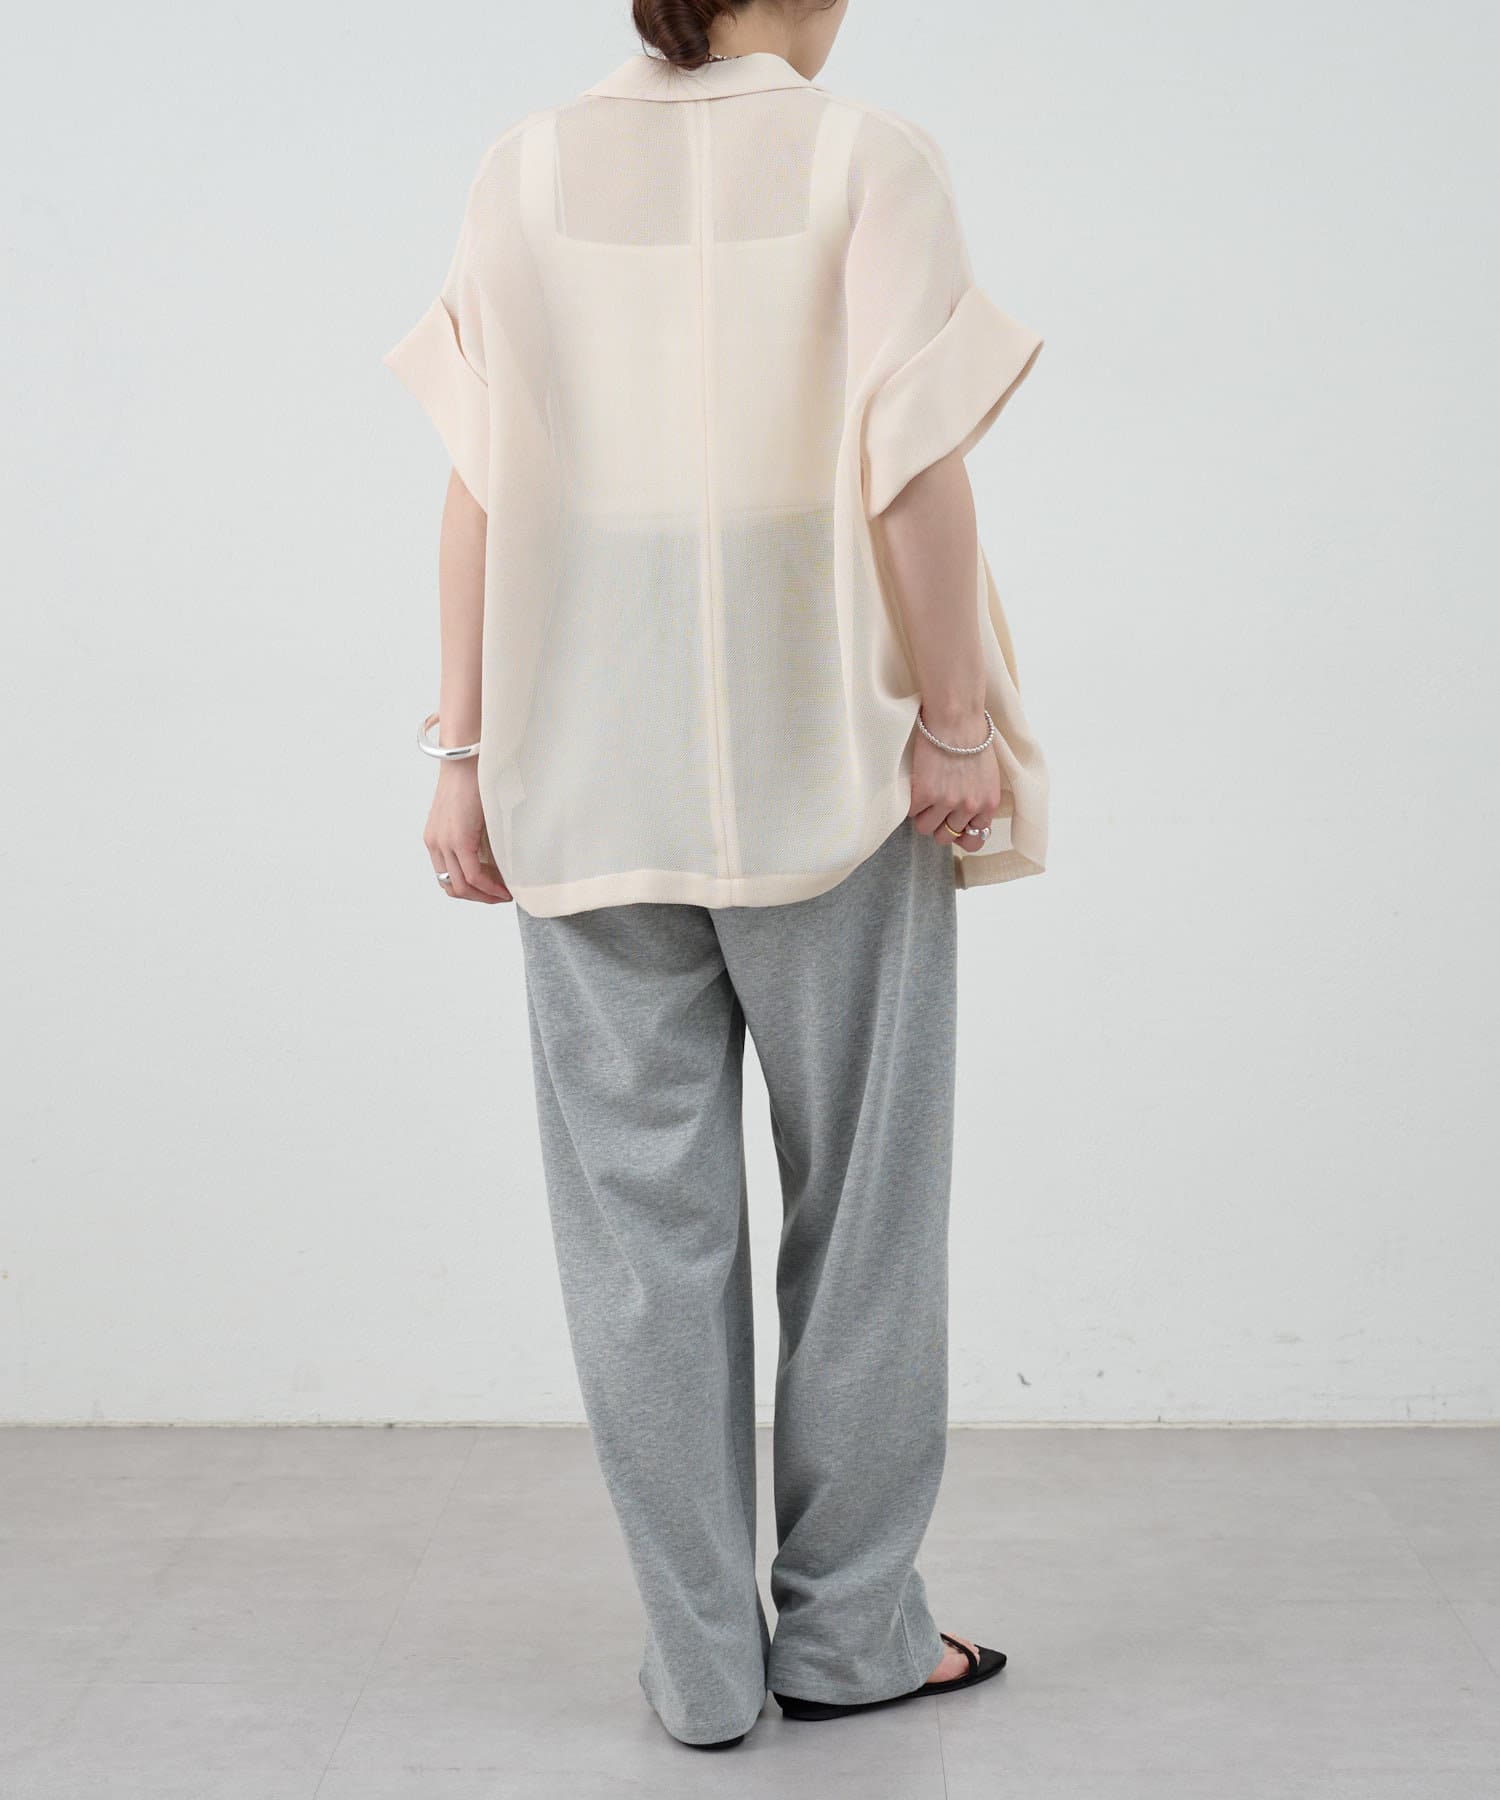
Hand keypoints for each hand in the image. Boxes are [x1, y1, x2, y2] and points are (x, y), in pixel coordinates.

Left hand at [424, 761, 511, 902]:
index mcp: (435, 838)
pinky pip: (473, 874)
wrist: (466, 757)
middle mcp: (435, 843)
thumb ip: (476, 838)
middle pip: (453, 887)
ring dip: (485, 895)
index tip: (491, 891)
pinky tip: (504, 887)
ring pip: (462, 886)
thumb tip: (496, 858)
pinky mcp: (458, 838)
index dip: (470, 891)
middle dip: (478, 897)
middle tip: (500, 896)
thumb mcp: (472, 816)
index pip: (448, 878)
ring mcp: (444, 842)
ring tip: (505, 894)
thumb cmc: (473, 779)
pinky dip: (489, 886)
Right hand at [908, 707, 1001, 848]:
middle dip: (938, 825)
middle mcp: (969, 807)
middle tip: (934, 808)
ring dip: (922, 815)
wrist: (956, 719)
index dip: (961, 834)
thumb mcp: (988, 774)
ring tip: (923, 796)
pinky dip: (911, 802)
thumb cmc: (973, 737)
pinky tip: (916, 785)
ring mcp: (946, 802)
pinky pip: (911, 812)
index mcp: (988, 803)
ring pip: (925, 828)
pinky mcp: (924, 794)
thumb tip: (965, 815)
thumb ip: (979, 797)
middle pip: (946, 837)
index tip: (953, 825)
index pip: (975, 839)